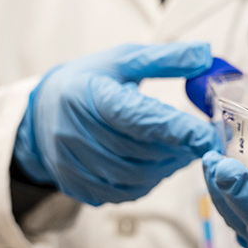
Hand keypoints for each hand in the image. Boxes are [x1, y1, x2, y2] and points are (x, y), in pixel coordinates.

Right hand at [14, 42, 220, 205]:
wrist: (42, 112)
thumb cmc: (87, 82)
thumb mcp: (122, 60)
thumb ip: (165, 59)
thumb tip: (204, 55)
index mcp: (89, 95)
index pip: (137, 117)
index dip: (176, 128)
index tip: (205, 135)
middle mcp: (75, 132)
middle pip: (139, 150)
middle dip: (177, 148)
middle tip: (198, 140)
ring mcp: (72, 163)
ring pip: (134, 176)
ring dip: (166, 167)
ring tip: (180, 151)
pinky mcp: (75, 185)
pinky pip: (122, 192)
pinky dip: (147, 182)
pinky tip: (156, 165)